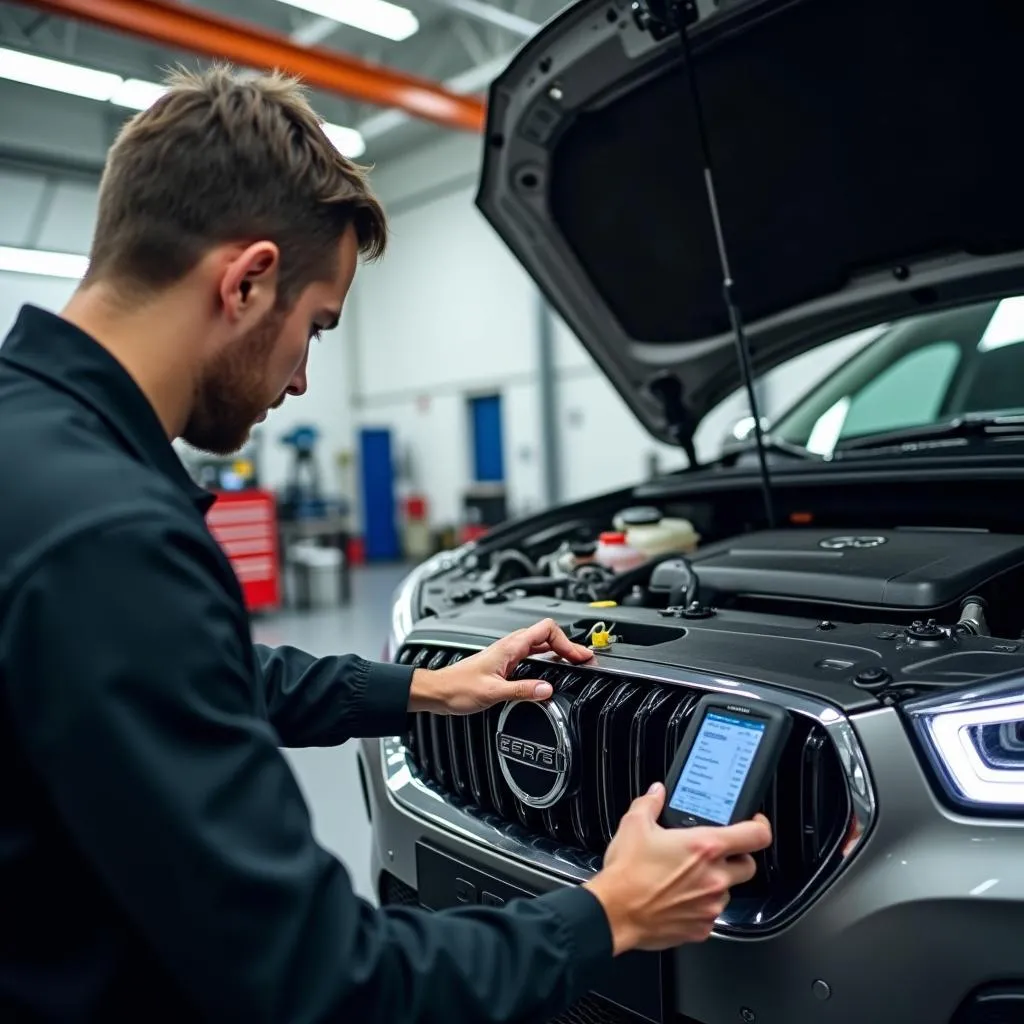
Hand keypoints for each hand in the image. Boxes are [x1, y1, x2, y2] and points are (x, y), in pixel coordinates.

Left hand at [408, 618, 593, 714]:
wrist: (437, 691)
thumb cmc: (457, 688)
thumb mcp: (493, 693)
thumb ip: (522, 690)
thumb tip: (547, 689)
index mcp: (509, 647)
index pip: (546, 630)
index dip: (566, 641)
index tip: (579, 657)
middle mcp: (509, 646)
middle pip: (546, 636)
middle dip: (567, 646)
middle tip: (583, 661)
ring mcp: (507, 654)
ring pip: (539, 644)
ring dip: (558, 651)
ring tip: (573, 663)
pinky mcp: (504, 664)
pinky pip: (531, 655)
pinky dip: (546, 659)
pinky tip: (550, 670)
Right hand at [583, 783, 771, 953]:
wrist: (613, 912)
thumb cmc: (626, 872)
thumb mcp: (634, 825)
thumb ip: (651, 803)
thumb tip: (658, 793)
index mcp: (704, 848)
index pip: (756, 835)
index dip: (760, 826)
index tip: (754, 823)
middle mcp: (714, 878)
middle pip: (748, 865)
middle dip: (735, 858)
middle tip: (712, 854)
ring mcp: (710, 906)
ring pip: (728, 891)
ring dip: (715, 883)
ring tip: (687, 878)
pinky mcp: (702, 928)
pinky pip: (711, 914)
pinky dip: (700, 906)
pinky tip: (678, 899)